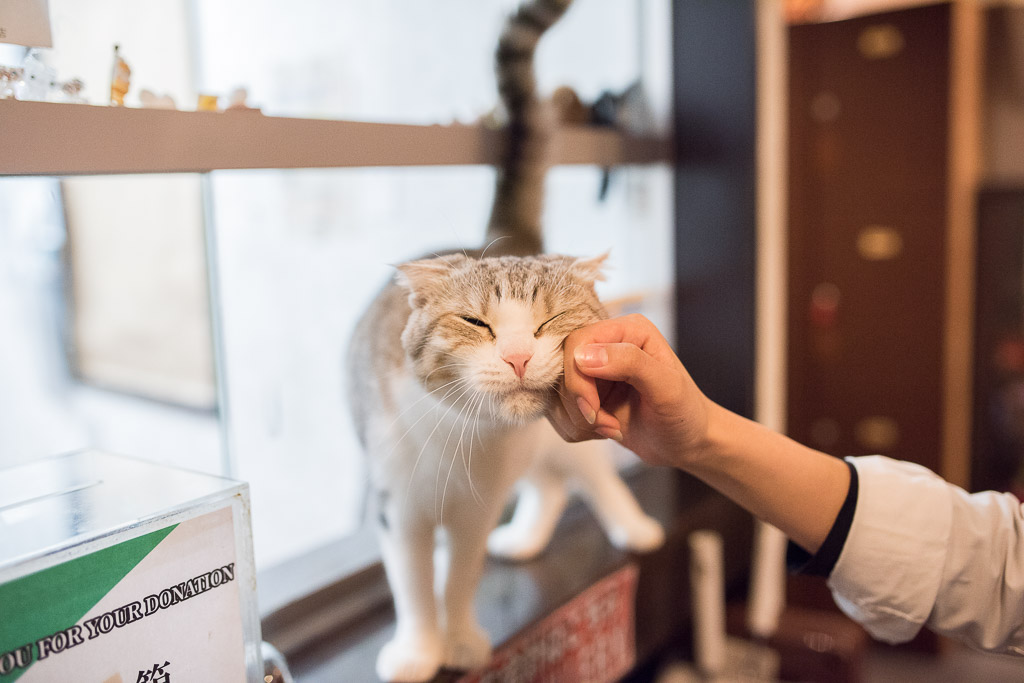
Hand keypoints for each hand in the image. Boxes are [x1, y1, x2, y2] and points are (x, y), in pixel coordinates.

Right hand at [548, 314, 711, 467]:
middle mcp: (606, 345)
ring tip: (612, 427)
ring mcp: (593, 371)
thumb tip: (584, 356)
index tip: (593, 409)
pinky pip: (558, 411)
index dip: (577, 379)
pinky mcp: (586, 394)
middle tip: (604, 423)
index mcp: (627, 331)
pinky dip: (577, 428)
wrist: (686, 444)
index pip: (577, 343)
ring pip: (556, 393)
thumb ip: (630, 363)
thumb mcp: (666, 387)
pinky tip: (606, 429)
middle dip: (579, 404)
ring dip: (579, 420)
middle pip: (560, 368)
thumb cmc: (685, 413)